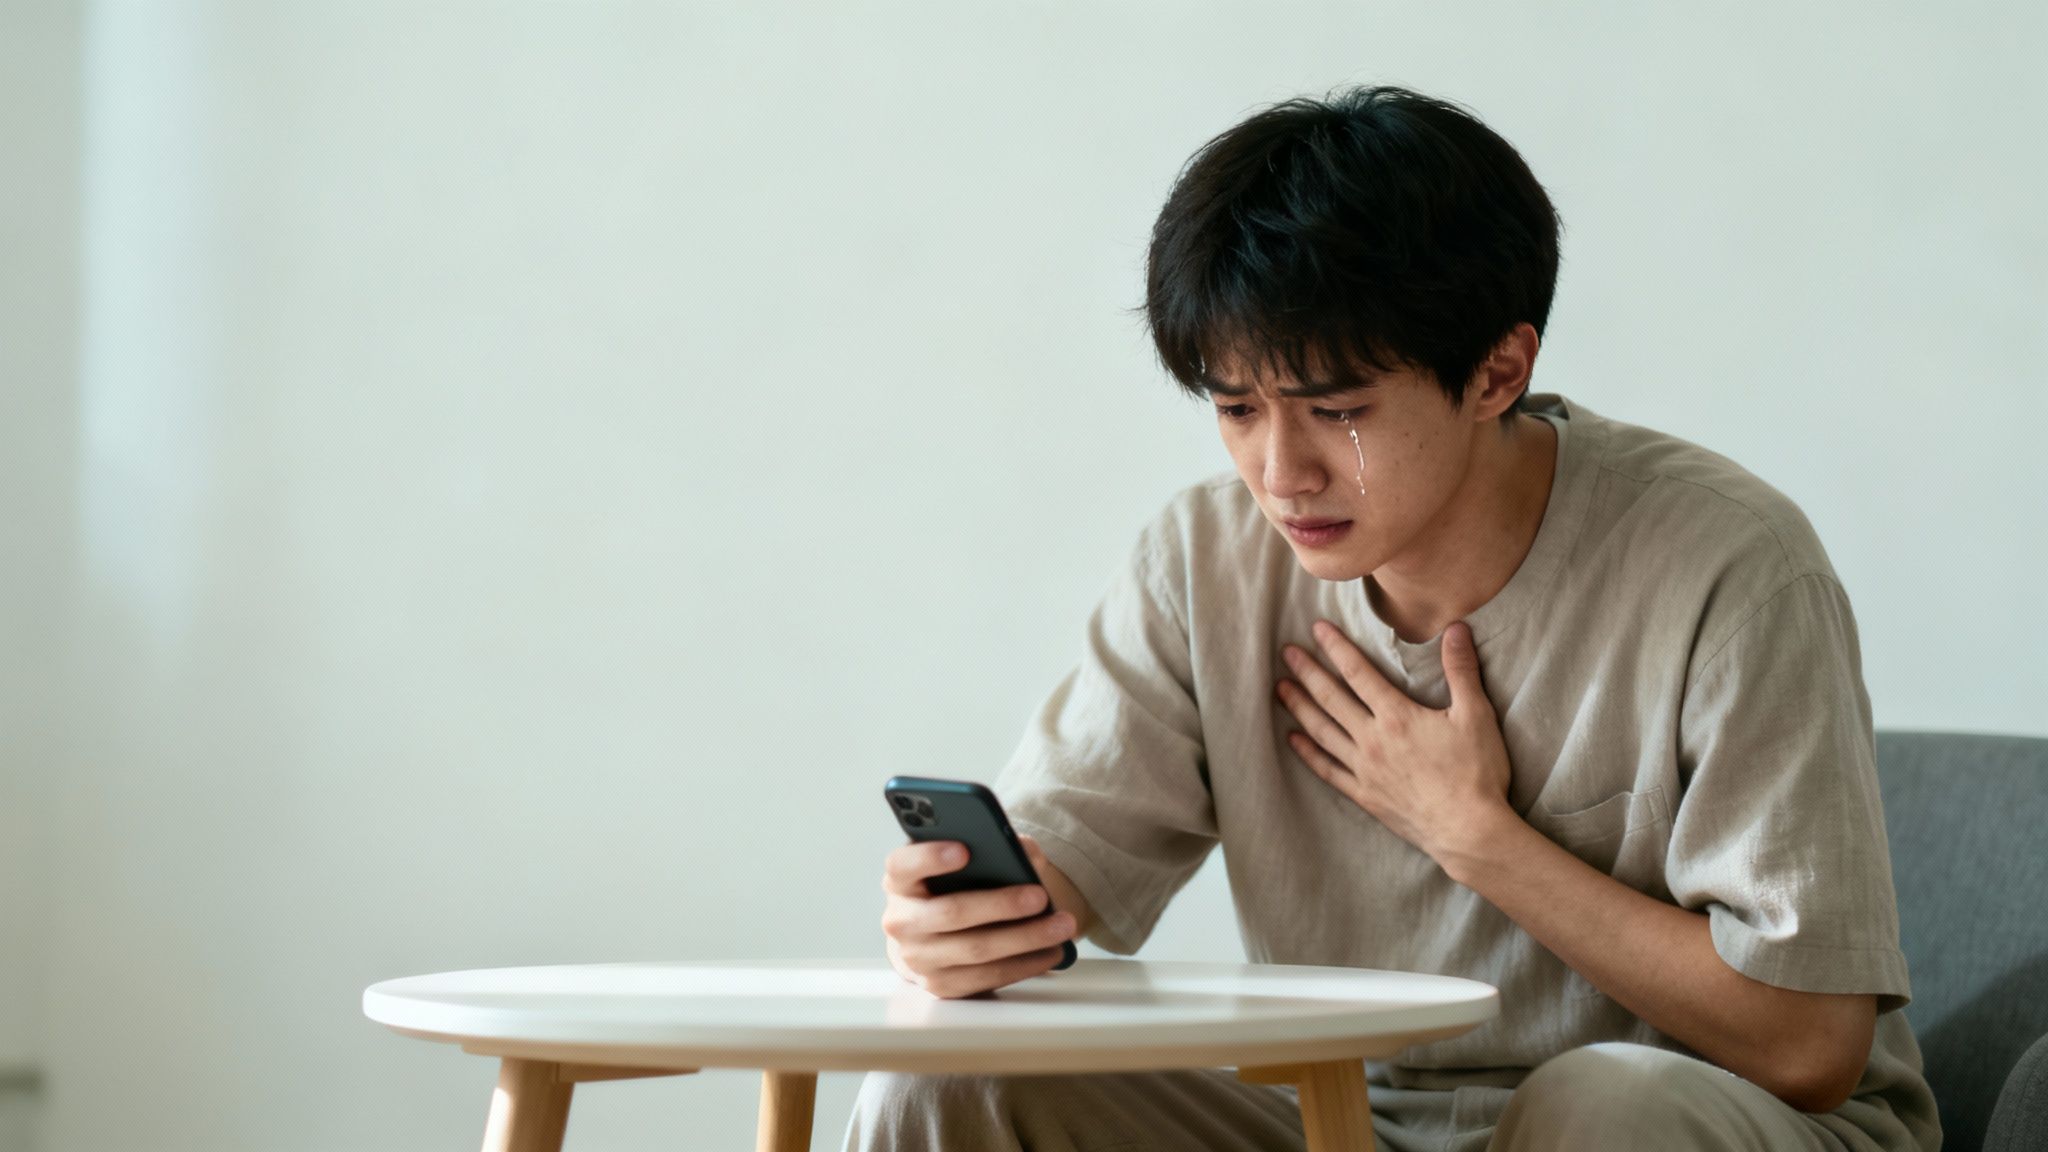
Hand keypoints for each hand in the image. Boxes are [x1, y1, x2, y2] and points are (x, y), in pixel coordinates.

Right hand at [879, 834, 1075, 998]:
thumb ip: (990, 846)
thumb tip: (1024, 851)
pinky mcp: (940, 985)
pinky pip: (987, 977)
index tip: (964, 850)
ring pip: (975, 950)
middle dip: (1000, 905)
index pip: (903, 865)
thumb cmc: (948, 887)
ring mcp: (917, 958)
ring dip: (1025, 939)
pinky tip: (1050, 951)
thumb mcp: (957, 860)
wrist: (926, 935)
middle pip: (951, 913)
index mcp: (899, 880)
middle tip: (1040, 896)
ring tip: (1061, 925)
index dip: (930, 857)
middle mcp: (901, 921)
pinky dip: (1024, 964)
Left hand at [1275, 618, 1513, 862]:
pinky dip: (1308, 754)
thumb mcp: (1476, 716)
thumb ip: (1461, 670)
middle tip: (1285, 652)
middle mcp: (1373, 740)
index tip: (1316, 628)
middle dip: (1307, 672)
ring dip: (1299, 707)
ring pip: (1322, 731)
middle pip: (1331, 698)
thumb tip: (1456, 628)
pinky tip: (1292, 740)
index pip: (1358, 672)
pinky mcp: (1365, 795)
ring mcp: (1365, 770)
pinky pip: (1328, 770)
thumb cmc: (1477, 773)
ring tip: (1279, 688)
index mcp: (1397, 716)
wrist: (1468, 831)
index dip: (1336, 647)